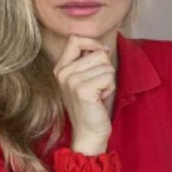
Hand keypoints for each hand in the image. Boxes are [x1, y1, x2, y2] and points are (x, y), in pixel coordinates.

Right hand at [53, 35, 115, 150]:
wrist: (89, 132)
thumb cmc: (92, 105)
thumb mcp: (85, 78)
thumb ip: (88, 60)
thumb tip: (103, 47)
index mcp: (60, 68)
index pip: (75, 39)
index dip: (93, 44)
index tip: (100, 54)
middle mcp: (63, 73)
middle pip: (97, 53)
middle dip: (105, 69)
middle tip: (96, 87)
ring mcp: (71, 81)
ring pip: (106, 65)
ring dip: (108, 80)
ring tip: (98, 94)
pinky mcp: (83, 90)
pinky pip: (108, 77)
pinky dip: (110, 88)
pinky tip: (100, 99)